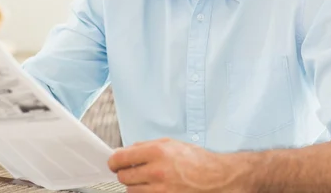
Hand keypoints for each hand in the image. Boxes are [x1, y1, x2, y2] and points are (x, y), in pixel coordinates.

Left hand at [108, 138, 251, 192]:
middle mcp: (157, 171)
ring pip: (131, 191)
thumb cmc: (196, 160)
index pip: (120, 158)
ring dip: (135, 185)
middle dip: (124, 173)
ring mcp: (161, 190)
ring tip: (146, 179)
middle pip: (123, 177)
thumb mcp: (170, 143)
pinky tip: (153, 188)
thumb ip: (145, 146)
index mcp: (157, 152)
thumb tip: (125, 151)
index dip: (113, 161)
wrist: (217, 178)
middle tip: (131, 171)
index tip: (113, 162)